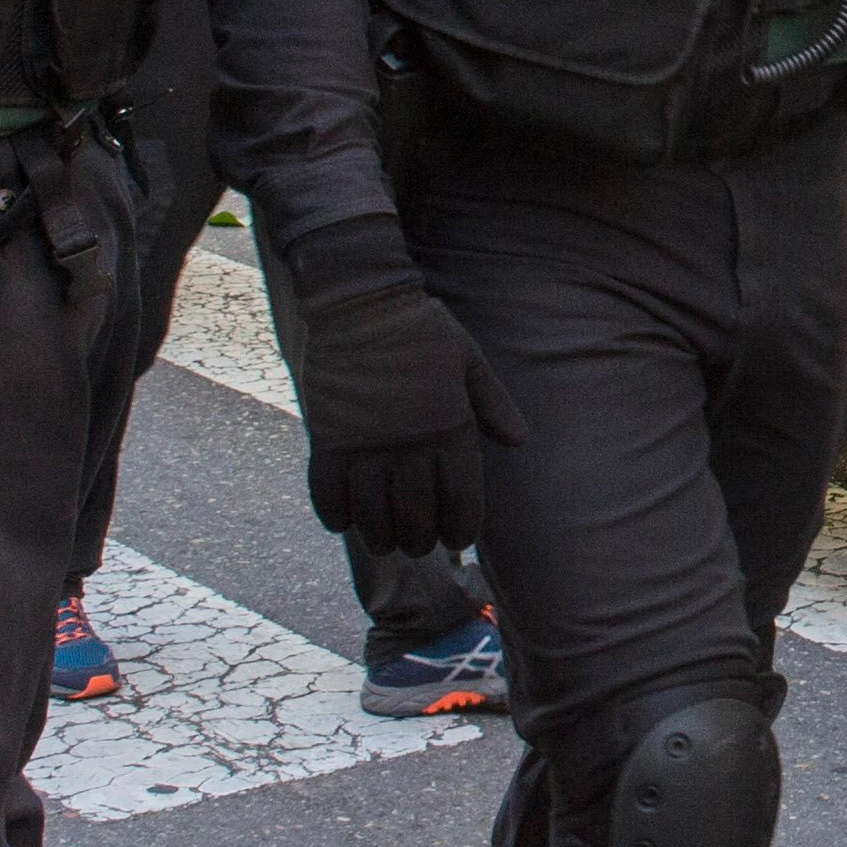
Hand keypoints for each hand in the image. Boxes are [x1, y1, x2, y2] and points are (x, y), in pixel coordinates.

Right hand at [283, 225, 524, 556]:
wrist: (361, 303)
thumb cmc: (422, 330)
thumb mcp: (469, 361)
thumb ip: (494, 404)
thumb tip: (519, 441)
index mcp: (451, 429)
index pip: (462, 501)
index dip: (460, 529)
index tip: (456, 538)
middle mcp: (409, 445)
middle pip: (416, 519)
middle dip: (420, 541)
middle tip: (418, 543)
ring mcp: (365, 445)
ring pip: (372, 516)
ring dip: (380, 538)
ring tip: (385, 541)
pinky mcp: (327, 439)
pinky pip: (327, 495)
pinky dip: (335, 516)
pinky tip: (344, 521)